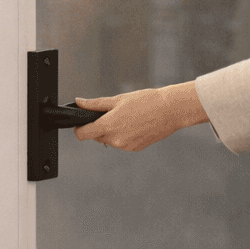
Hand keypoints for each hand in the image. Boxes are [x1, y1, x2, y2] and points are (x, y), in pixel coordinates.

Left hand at [74, 81, 205, 151]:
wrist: (170, 110)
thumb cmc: (145, 102)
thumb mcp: (117, 99)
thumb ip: (95, 104)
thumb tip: (79, 102)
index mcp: (108, 126)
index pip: (82, 134)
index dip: (80, 128)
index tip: (82, 122)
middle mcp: (116, 140)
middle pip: (97, 136)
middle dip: (100, 126)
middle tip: (114, 113)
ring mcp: (126, 146)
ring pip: (111, 140)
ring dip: (113, 131)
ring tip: (128, 117)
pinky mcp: (135, 149)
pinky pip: (123, 143)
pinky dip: (125, 135)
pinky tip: (136, 124)